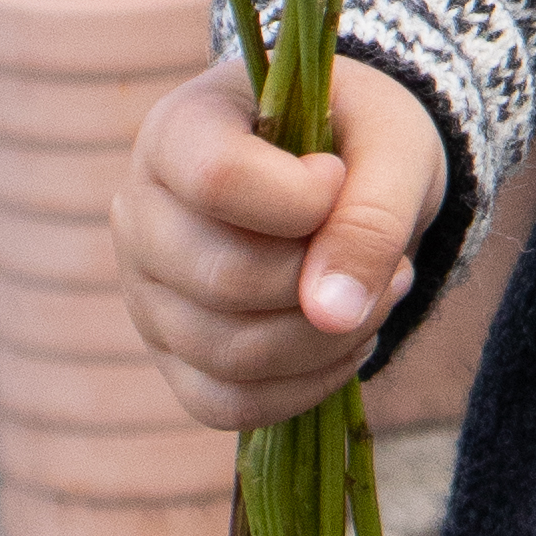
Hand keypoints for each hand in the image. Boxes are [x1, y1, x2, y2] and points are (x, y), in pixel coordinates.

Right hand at [112, 59, 451, 437]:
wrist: (350, 172)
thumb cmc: (362, 142)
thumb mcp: (393, 147)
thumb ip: (371, 216)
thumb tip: (331, 313)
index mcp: (178, 132)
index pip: (216, 180)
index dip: (301, 200)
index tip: (339, 180)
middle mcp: (141, 213)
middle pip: (222, 278)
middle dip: (328, 283)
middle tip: (392, 262)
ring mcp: (146, 292)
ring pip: (228, 353)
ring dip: (330, 339)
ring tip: (380, 293)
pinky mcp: (172, 356)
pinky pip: (227, 403)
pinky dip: (305, 386)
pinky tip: (348, 339)